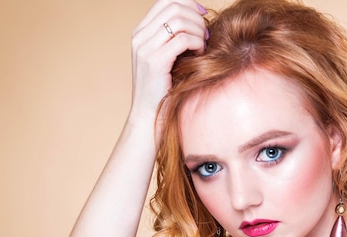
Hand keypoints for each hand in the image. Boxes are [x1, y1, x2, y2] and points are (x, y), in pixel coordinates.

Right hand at [129, 0, 207, 142]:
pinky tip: (199, 54)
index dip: (188, 2)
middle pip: (174, 7)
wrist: (148, 115)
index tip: (203, 14)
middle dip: (196, 17)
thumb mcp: (166, 57)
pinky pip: (182, 39)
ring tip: (203, 45)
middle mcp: (139, 37)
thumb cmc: (162, 89)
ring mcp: (145, 49)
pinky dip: (197, 43)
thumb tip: (198, 17)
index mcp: (140, 33)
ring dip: (198, 30)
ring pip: (180, 20)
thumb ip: (173, 37)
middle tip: (206, 34)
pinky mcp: (155, 62)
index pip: (166, 1)